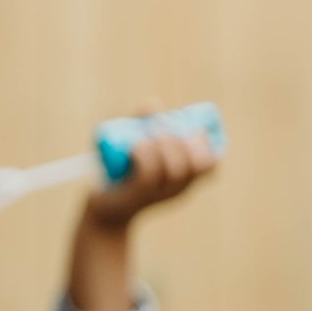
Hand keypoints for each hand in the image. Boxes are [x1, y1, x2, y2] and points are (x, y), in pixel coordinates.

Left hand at [85, 105, 221, 229]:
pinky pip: (147, 174)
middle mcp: (175, 190)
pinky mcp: (134, 195)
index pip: (210, 165)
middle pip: (195, 165)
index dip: (205, 143)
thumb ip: (145, 126)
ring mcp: (156, 195)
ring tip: (147, 134)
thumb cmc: (124, 176)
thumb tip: (151, 102)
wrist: (101, 208)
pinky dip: (145, 154)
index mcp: (185, 181)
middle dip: (182, 138)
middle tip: (161, 123)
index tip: (189, 127)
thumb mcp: (139, 150)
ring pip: (173, 168)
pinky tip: (136, 145)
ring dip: (164, 143)